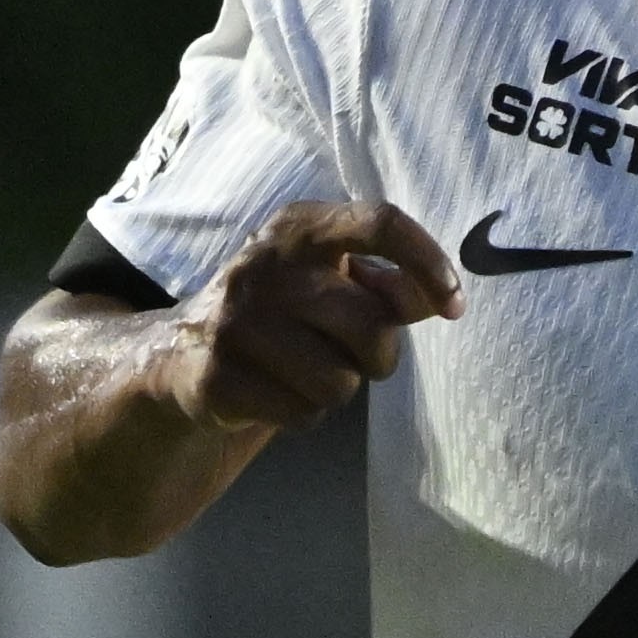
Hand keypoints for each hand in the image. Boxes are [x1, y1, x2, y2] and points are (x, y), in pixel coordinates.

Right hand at [180, 199, 458, 431]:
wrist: (183, 353)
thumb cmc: (282, 314)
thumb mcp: (330, 283)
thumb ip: (390, 287)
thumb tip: (437, 297)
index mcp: (299, 229)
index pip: (378, 223)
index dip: (427, 262)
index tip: (454, 304)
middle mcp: (264, 266)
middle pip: (371, 325)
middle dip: (377, 356)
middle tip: (349, 355)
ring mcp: (235, 321)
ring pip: (340, 381)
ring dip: (335, 390)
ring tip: (303, 372)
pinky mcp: (217, 375)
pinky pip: (303, 414)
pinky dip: (302, 415)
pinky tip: (275, 393)